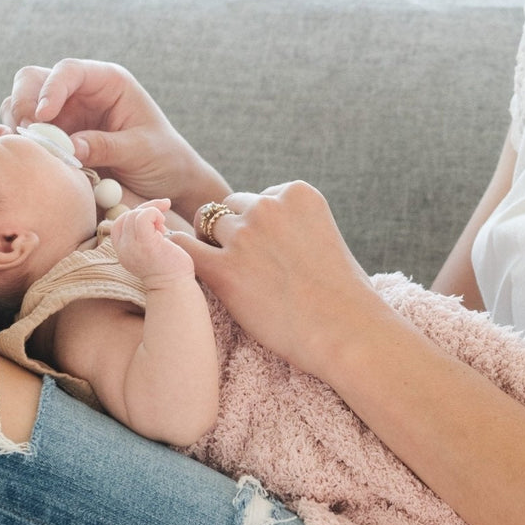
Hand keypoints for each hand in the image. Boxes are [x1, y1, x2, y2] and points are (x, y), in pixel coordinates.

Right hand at [0, 59, 227, 221]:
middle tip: (28, 136)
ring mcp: (63, 114)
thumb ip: (106, 146)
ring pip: (21, 107)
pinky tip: (33, 162)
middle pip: (32, 81)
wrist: (168, 182)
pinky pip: (26, 135)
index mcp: (107, 82)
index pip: (69, 70)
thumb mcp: (141, 150)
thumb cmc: (163, 158)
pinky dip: (23, 146)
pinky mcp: (55, 138)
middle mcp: (80, 92)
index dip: (51, 88)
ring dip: (19, 128)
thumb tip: (67, 148)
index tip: (43, 116)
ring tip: (34, 153)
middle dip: (24, 104)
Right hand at [109, 200, 195, 287]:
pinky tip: (163, 224)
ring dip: (152, 212)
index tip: (154, 219)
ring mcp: (133, 246)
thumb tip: (152, 209)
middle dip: (146, 210)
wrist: (176, 287)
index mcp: (123, 251)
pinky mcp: (146, 244)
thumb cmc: (169, 268)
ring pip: (133, 215)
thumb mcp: (151, 248)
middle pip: (127, 216)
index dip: (136, 214)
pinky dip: (154, 212)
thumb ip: (145, 233)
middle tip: (163, 222)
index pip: (120, 222)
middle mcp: (124, 249)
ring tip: (163, 227)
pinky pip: (143, 217)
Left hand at [169, 181, 379, 375]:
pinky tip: (184, 269)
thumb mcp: (327, 237)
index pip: (259, 198)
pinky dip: (179, 255)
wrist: (345, 331)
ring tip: (231, 276)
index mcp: (297, 192)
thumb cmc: (344, 296)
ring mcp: (245, 236)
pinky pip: (183, 249)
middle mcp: (269, 206)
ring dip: (212, 246)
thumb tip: (268, 233)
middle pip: (229, 208)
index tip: (270, 251)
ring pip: (205, 225)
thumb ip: (295, 224)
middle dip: (233, 232)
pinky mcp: (224, 269)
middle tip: (246, 266)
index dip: (258, 225)